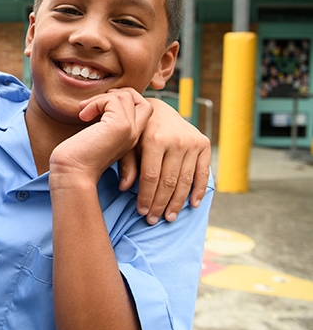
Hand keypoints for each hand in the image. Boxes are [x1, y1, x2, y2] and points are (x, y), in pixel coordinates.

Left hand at [50, 88, 151, 184]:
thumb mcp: (96, 136)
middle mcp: (135, 135)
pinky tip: (83, 116)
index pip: (141, 111)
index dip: (124, 101)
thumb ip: (104, 122)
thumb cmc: (76, 157)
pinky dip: (95, 102)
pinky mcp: (121, 126)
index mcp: (130, 138)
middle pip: (143, 102)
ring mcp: (130, 130)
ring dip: (101, 98)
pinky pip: (113, 100)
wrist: (72, 173)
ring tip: (83, 111)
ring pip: (126, 97)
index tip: (99, 105)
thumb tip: (100, 100)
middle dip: (120, 94)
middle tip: (94, 103)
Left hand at [122, 97, 210, 224]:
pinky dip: (199, 190)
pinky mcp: (204, 143)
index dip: (146, 197)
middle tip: (153, 220)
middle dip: (160, 204)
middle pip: (169, 182)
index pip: (151, 177)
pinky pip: (203, 172)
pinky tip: (192, 205)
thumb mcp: (127, 143)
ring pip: (185, 180)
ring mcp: (192, 142)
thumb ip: (127, 164)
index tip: (142, 212)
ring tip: (169, 217)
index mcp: (155, 139)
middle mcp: (177, 140)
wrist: (157, 109)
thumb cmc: (137, 131)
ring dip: (177, 202)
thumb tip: (126, 188)